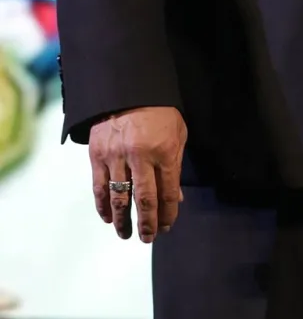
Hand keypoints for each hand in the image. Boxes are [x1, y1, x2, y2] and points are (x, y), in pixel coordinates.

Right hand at [88, 106, 185, 242]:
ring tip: (126, 234)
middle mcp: (140, 157)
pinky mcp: (97, 155)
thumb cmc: (160, 112)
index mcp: (165, 152)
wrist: (128, 90)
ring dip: (122, 220)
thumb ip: (176, 165)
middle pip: (144, 199)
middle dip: (147, 223)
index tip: (167, 227)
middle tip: (148, 238)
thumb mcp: (178, 134)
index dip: (167, 213)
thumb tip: (176, 198)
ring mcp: (116, 157)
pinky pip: (99, 186)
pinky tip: (107, 217)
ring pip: (119, 197)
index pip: (167, 192)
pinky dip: (102, 205)